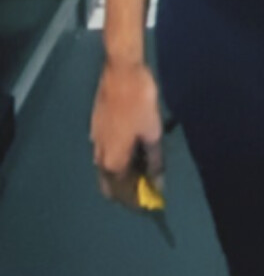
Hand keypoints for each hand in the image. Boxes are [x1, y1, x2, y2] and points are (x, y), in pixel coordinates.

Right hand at [90, 60, 164, 210]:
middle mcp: (99, 156)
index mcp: (112, 161)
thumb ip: (154, 161)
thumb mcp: (153, 133)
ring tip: (143, 171)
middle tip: (146, 189)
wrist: (121, 71)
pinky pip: (105, 154)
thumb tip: (157, 183)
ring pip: (106, 169)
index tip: (151, 204)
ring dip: (121, 175)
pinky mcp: (95, 128)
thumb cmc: (139, 102)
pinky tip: (133, 152)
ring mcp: (94, 141)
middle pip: (109, 185)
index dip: (137, 202)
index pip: (121, 194)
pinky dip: (117, 160)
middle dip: (126, 192)